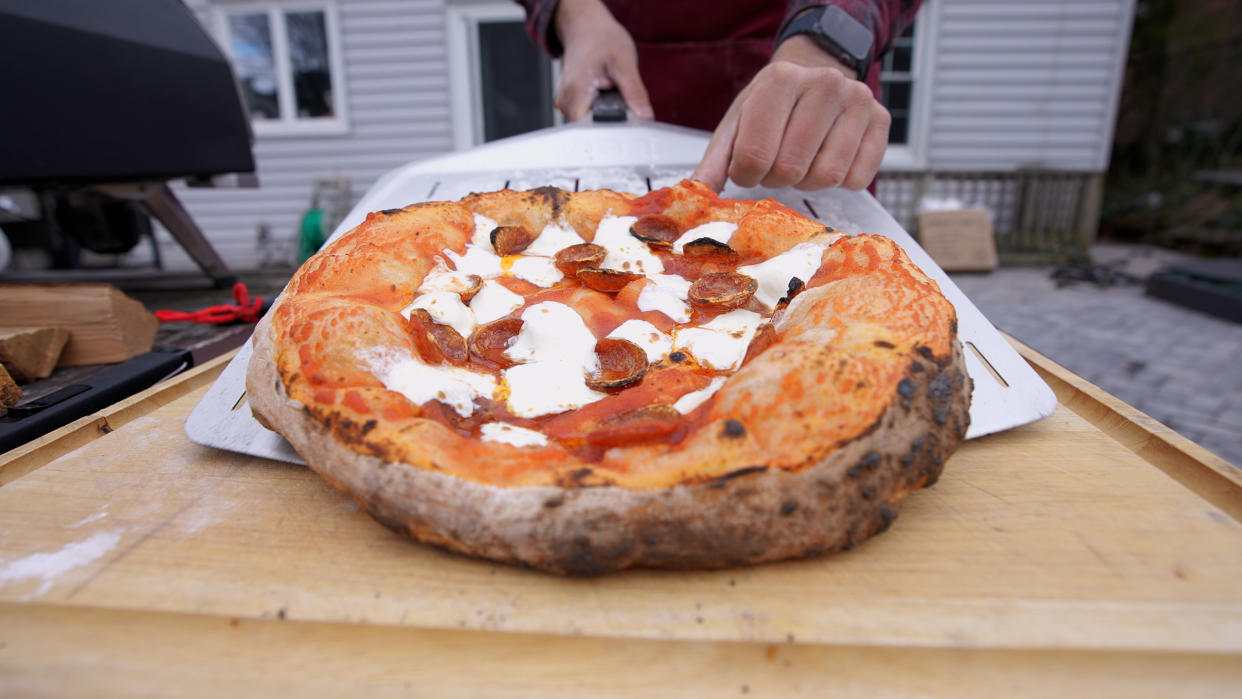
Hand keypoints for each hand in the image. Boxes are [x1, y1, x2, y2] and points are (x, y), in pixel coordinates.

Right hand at [553, 0, 653, 120]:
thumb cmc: (603, 40)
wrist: (587, 28)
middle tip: (618, 92)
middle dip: (612, 117)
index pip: (593, 128)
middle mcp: (566, 100)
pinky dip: (601, 108)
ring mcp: (565, 102)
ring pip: (591, 122)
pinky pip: (588, 116)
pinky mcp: (570, 103)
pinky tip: (604, 91)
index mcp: (576, 91)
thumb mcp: (625, 63)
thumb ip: (634, 93)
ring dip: (607, 112)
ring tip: (610, 87)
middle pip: (593, 127)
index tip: (628, 116)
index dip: (614, 127)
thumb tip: (645, 116)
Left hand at [692, 35, 890, 191]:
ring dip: (808, 181)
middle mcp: (824, 84)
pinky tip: (829, 157)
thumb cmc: (773, 106)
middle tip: (777, 162)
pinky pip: (858, 179)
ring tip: (803, 159)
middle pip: (791, 169)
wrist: (814, 75)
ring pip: (827, 176)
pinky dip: (840, 181)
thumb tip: (699, 196)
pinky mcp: (882, 121)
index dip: (746, 175)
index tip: (749, 166)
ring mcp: (858, 100)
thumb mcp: (737, 124)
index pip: (755, 156)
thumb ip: (716, 162)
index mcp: (780, 80)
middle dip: (777, 178)